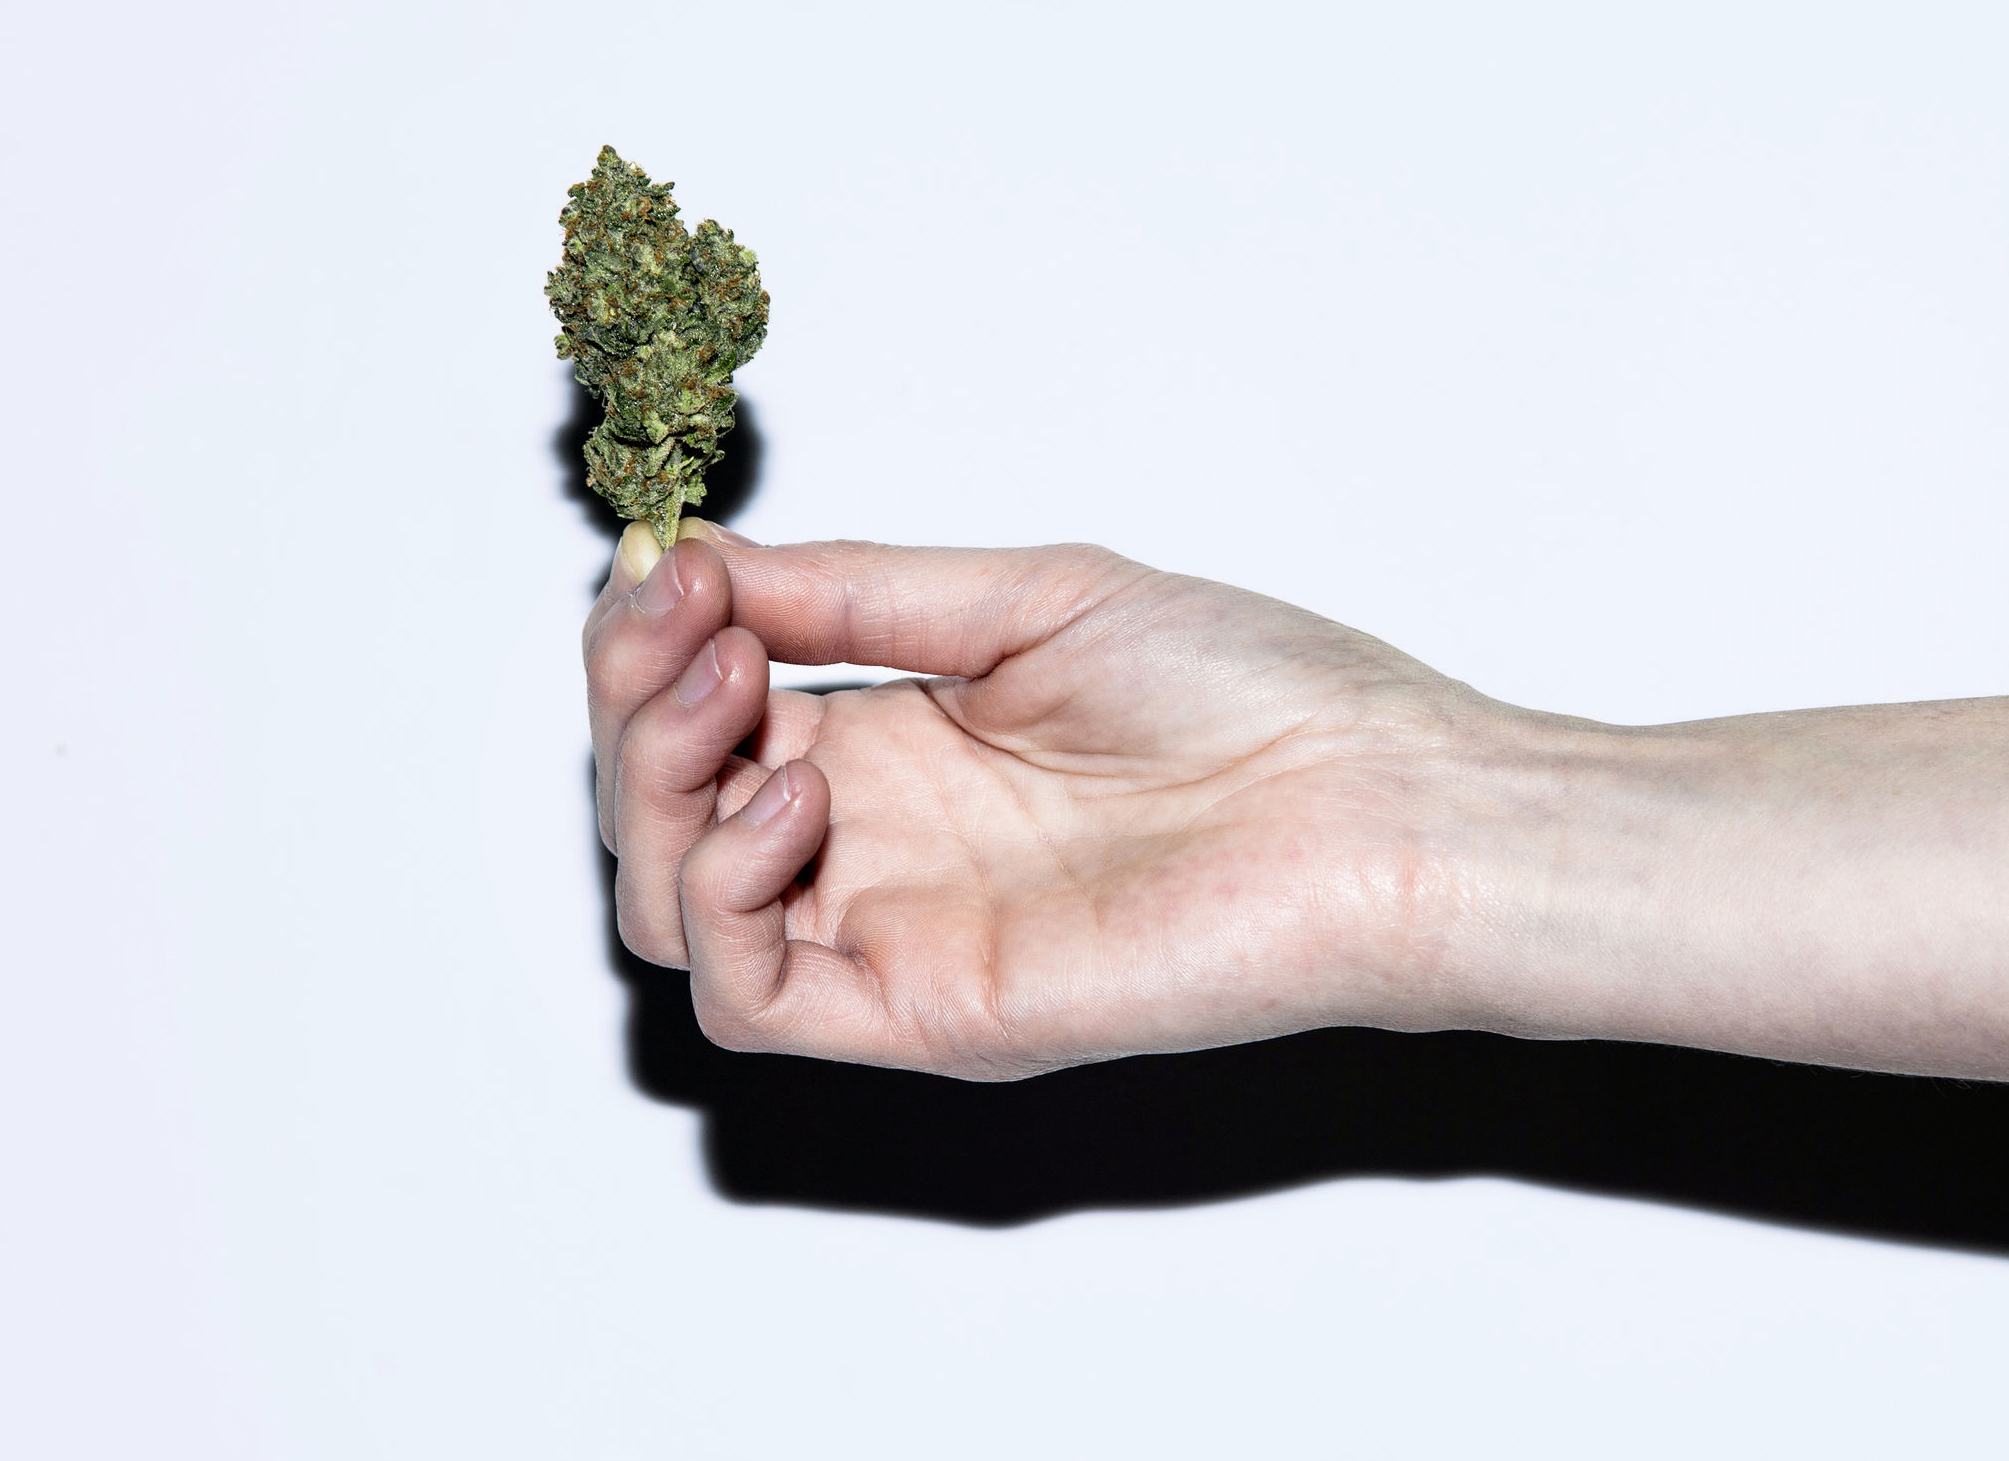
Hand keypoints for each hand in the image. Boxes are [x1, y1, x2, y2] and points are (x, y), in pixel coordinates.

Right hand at [584, 522, 1525, 1077]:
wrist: (1375, 802)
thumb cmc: (1253, 696)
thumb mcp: (1028, 599)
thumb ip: (857, 593)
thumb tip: (703, 559)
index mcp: (895, 748)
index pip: (701, 721)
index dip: (649, 645)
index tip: (667, 562)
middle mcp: (877, 849)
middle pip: (663, 816)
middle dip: (633, 706)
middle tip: (682, 618)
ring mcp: (897, 938)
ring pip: (675, 915)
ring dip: (657, 792)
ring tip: (733, 687)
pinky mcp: (930, 1015)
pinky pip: (757, 1000)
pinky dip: (726, 896)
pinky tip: (801, 793)